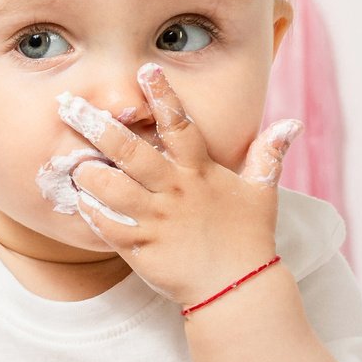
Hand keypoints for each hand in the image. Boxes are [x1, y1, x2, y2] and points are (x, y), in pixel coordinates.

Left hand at [55, 64, 301, 306]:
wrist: (237, 290)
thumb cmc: (248, 238)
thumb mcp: (262, 193)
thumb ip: (268, 156)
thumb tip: (292, 124)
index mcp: (201, 172)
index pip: (181, 126)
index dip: (163, 97)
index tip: (144, 71)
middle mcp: (175, 191)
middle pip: (131, 152)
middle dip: (98, 127)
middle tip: (69, 107)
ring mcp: (156, 221)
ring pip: (111, 189)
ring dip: (88, 173)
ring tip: (71, 161)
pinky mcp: (142, 249)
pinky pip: (108, 227)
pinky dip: (91, 212)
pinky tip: (79, 200)